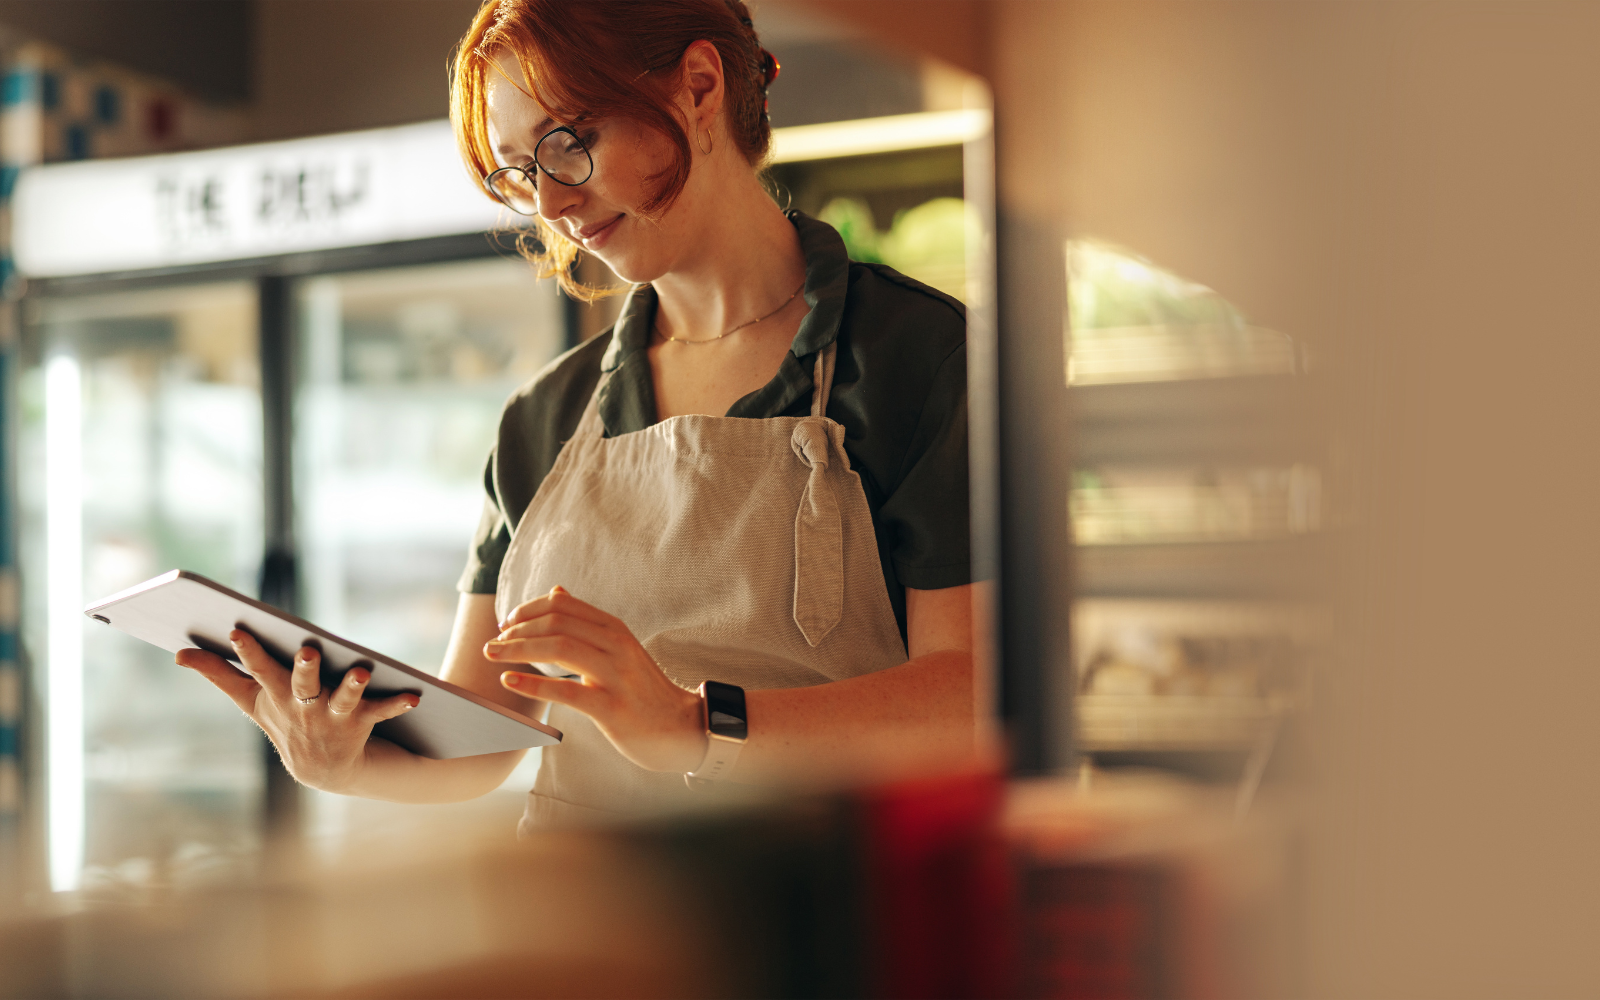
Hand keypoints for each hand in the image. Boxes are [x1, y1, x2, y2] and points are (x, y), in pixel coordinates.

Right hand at [175, 630, 418, 792]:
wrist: (323, 769)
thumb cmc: (285, 721)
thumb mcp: (251, 700)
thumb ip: (218, 674)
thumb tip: (179, 653)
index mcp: (275, 695)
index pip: (258, 669)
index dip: (249, 651)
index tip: (239, 630)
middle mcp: (303, 707)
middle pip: (301, 684)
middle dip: (304, 669)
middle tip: (308, 651)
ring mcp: (332, 717)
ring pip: (343, 699)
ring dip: (351, 687)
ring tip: (360, 671)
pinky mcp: (361, 724)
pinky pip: (381, 711)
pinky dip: (397, 703)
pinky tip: (414, 695)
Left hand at [486, 587, 705, 773]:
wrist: (680, 726)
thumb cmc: (641, 689)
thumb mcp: (619, 647)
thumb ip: (587, 622)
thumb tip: (556, 591)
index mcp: (615, 629)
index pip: (563, 605)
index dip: (528, 610)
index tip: (506, 623)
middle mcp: (616, 645)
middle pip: (557, 623)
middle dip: (517, 630)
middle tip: (492, 643)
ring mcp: (616, 675)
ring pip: (559, 649)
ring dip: (518, 649)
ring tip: (493, 655)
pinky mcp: (611, 707)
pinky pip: (566, 692)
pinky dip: (532, 685)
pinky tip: (509, 682)